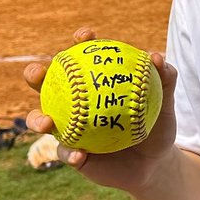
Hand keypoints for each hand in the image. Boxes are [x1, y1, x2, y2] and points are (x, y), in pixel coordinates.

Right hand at [23, 26, 178, 193]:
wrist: (155, 164)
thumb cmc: (157, 126)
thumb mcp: (165, 103)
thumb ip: (164, 79)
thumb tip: (155, 56)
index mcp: (93, 85)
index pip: (82, 58)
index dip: (79, 43)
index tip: (85, 36)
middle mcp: (75, 104)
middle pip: (47, 84)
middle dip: (35, 74)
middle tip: (38, 72)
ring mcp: (69, 129)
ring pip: (42, 120)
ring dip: (37, 119)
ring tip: (46, 122)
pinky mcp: (71, 154)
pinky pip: (65, 153)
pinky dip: (70, 154)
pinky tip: (78, 155)